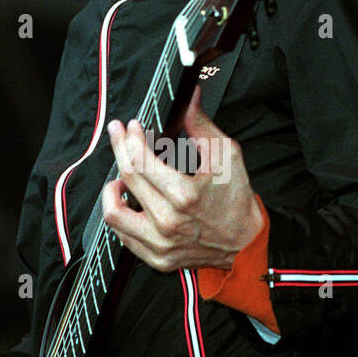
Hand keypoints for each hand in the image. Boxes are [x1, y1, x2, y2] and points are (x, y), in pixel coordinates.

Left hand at [101, 85, 262, 271]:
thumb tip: (189, 99)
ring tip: (119, 177)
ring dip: (111, 188)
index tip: (130, 127)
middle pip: (126, 178)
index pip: (141, 160)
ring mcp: (160, 243)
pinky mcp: (157, 257)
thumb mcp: (226, 155)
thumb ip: (201, 125)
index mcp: (184, 195)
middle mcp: (168, 221)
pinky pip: (123, 236)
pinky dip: (121, 215)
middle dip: (118, 148)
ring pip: (114, 213)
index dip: (131, 137)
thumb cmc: (237, 200)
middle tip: (118, 135)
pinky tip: (129, 202)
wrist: (246, 242)